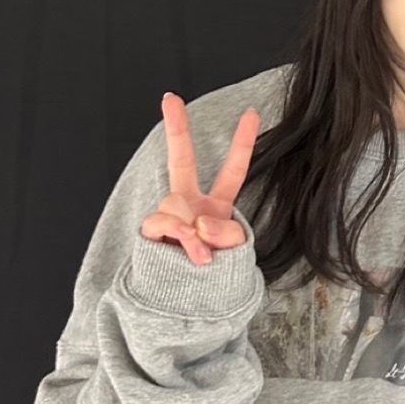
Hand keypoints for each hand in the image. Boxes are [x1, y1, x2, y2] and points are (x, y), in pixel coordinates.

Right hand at [139, 93, 260, 265]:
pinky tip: (190, 254)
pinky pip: (164, 224)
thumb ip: (226, 234)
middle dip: (176, 128)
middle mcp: (191, 204)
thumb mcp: (234, 253)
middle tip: (170, 97)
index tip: (252, 113)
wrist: (187, 305)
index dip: (243, 142)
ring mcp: (170, 216)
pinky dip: (181, 238)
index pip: (233, 170)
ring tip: (202, 255)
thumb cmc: (215, 276)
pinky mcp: (152, 232)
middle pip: (182, 160)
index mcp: (216, 205)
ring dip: (192, 230)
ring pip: (177, 204)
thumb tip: (199, 223)